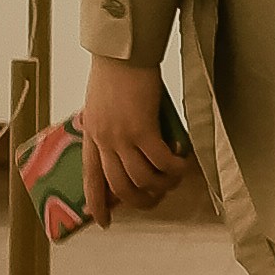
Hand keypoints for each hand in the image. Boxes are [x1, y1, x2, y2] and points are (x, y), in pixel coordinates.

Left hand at [80, 56, 185, 210]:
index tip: (104, 222)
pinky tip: (183, 162)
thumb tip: (131, 147)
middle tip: (157, 199)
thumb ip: (111, 128)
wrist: (122, 52)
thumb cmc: (115, 72)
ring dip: (162, 184)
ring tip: (175, 178)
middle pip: (120, 186)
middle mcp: (104, 141)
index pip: (91, 179)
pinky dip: (174, 167)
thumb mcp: (102, 105)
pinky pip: (161, 161)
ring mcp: (122, 137)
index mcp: (92, 136)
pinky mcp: (142, 129)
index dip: (97, 204)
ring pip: (143, 178)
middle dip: (140, 200)